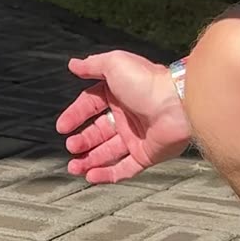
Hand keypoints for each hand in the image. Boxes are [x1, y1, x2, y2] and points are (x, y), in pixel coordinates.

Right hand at [56, 50, 191, 183]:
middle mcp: (127, 116)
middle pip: (97, 132)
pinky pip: (124, 168)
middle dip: (81, 141)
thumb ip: (92, 65)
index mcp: (118, 94)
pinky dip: (107, 174)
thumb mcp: (114, 64)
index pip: (90, 106)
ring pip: (107, 153)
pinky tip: (91, 176)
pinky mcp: (146, 155)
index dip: (75, 116)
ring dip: (88, 160)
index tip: (62, 127)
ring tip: (74, 166)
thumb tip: (73, 64)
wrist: (176, 105)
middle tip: (71, 147)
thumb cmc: (147, 82)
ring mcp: (137, 137)